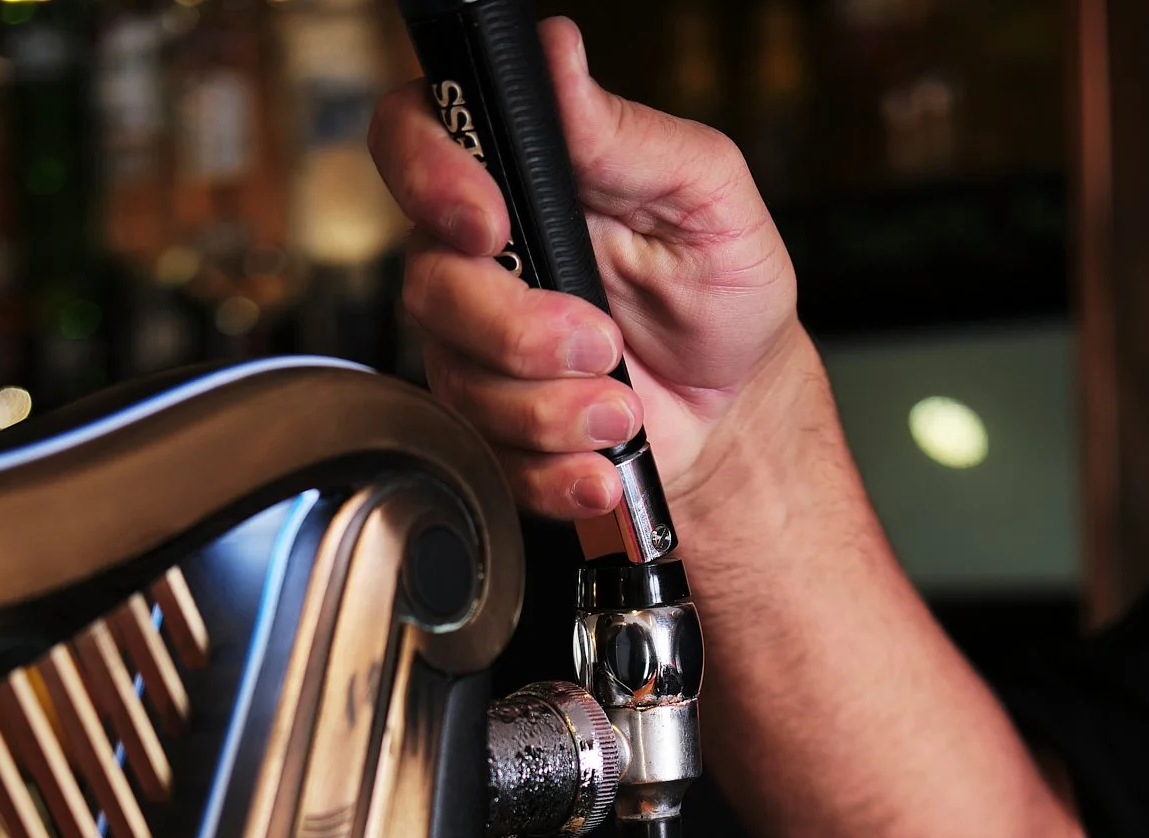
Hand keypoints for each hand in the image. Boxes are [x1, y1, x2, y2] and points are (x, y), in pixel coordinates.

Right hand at [369, 16, 798, 521]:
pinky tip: (606, 461)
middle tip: (603, 344)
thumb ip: (625, 133)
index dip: (429, 177)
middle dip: (520, 332)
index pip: (413, 138)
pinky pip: (494, 458)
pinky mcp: (491, 428)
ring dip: (554, 410)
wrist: (734, 410)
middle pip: (431, 285)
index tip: (490, 222)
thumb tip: (559, 56)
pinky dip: (559, 471)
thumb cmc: (723, 294)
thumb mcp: (704, 194)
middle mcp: (481, 258)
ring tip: (624, 406)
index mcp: (520, 177)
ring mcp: (477, 347)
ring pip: (464, 382)